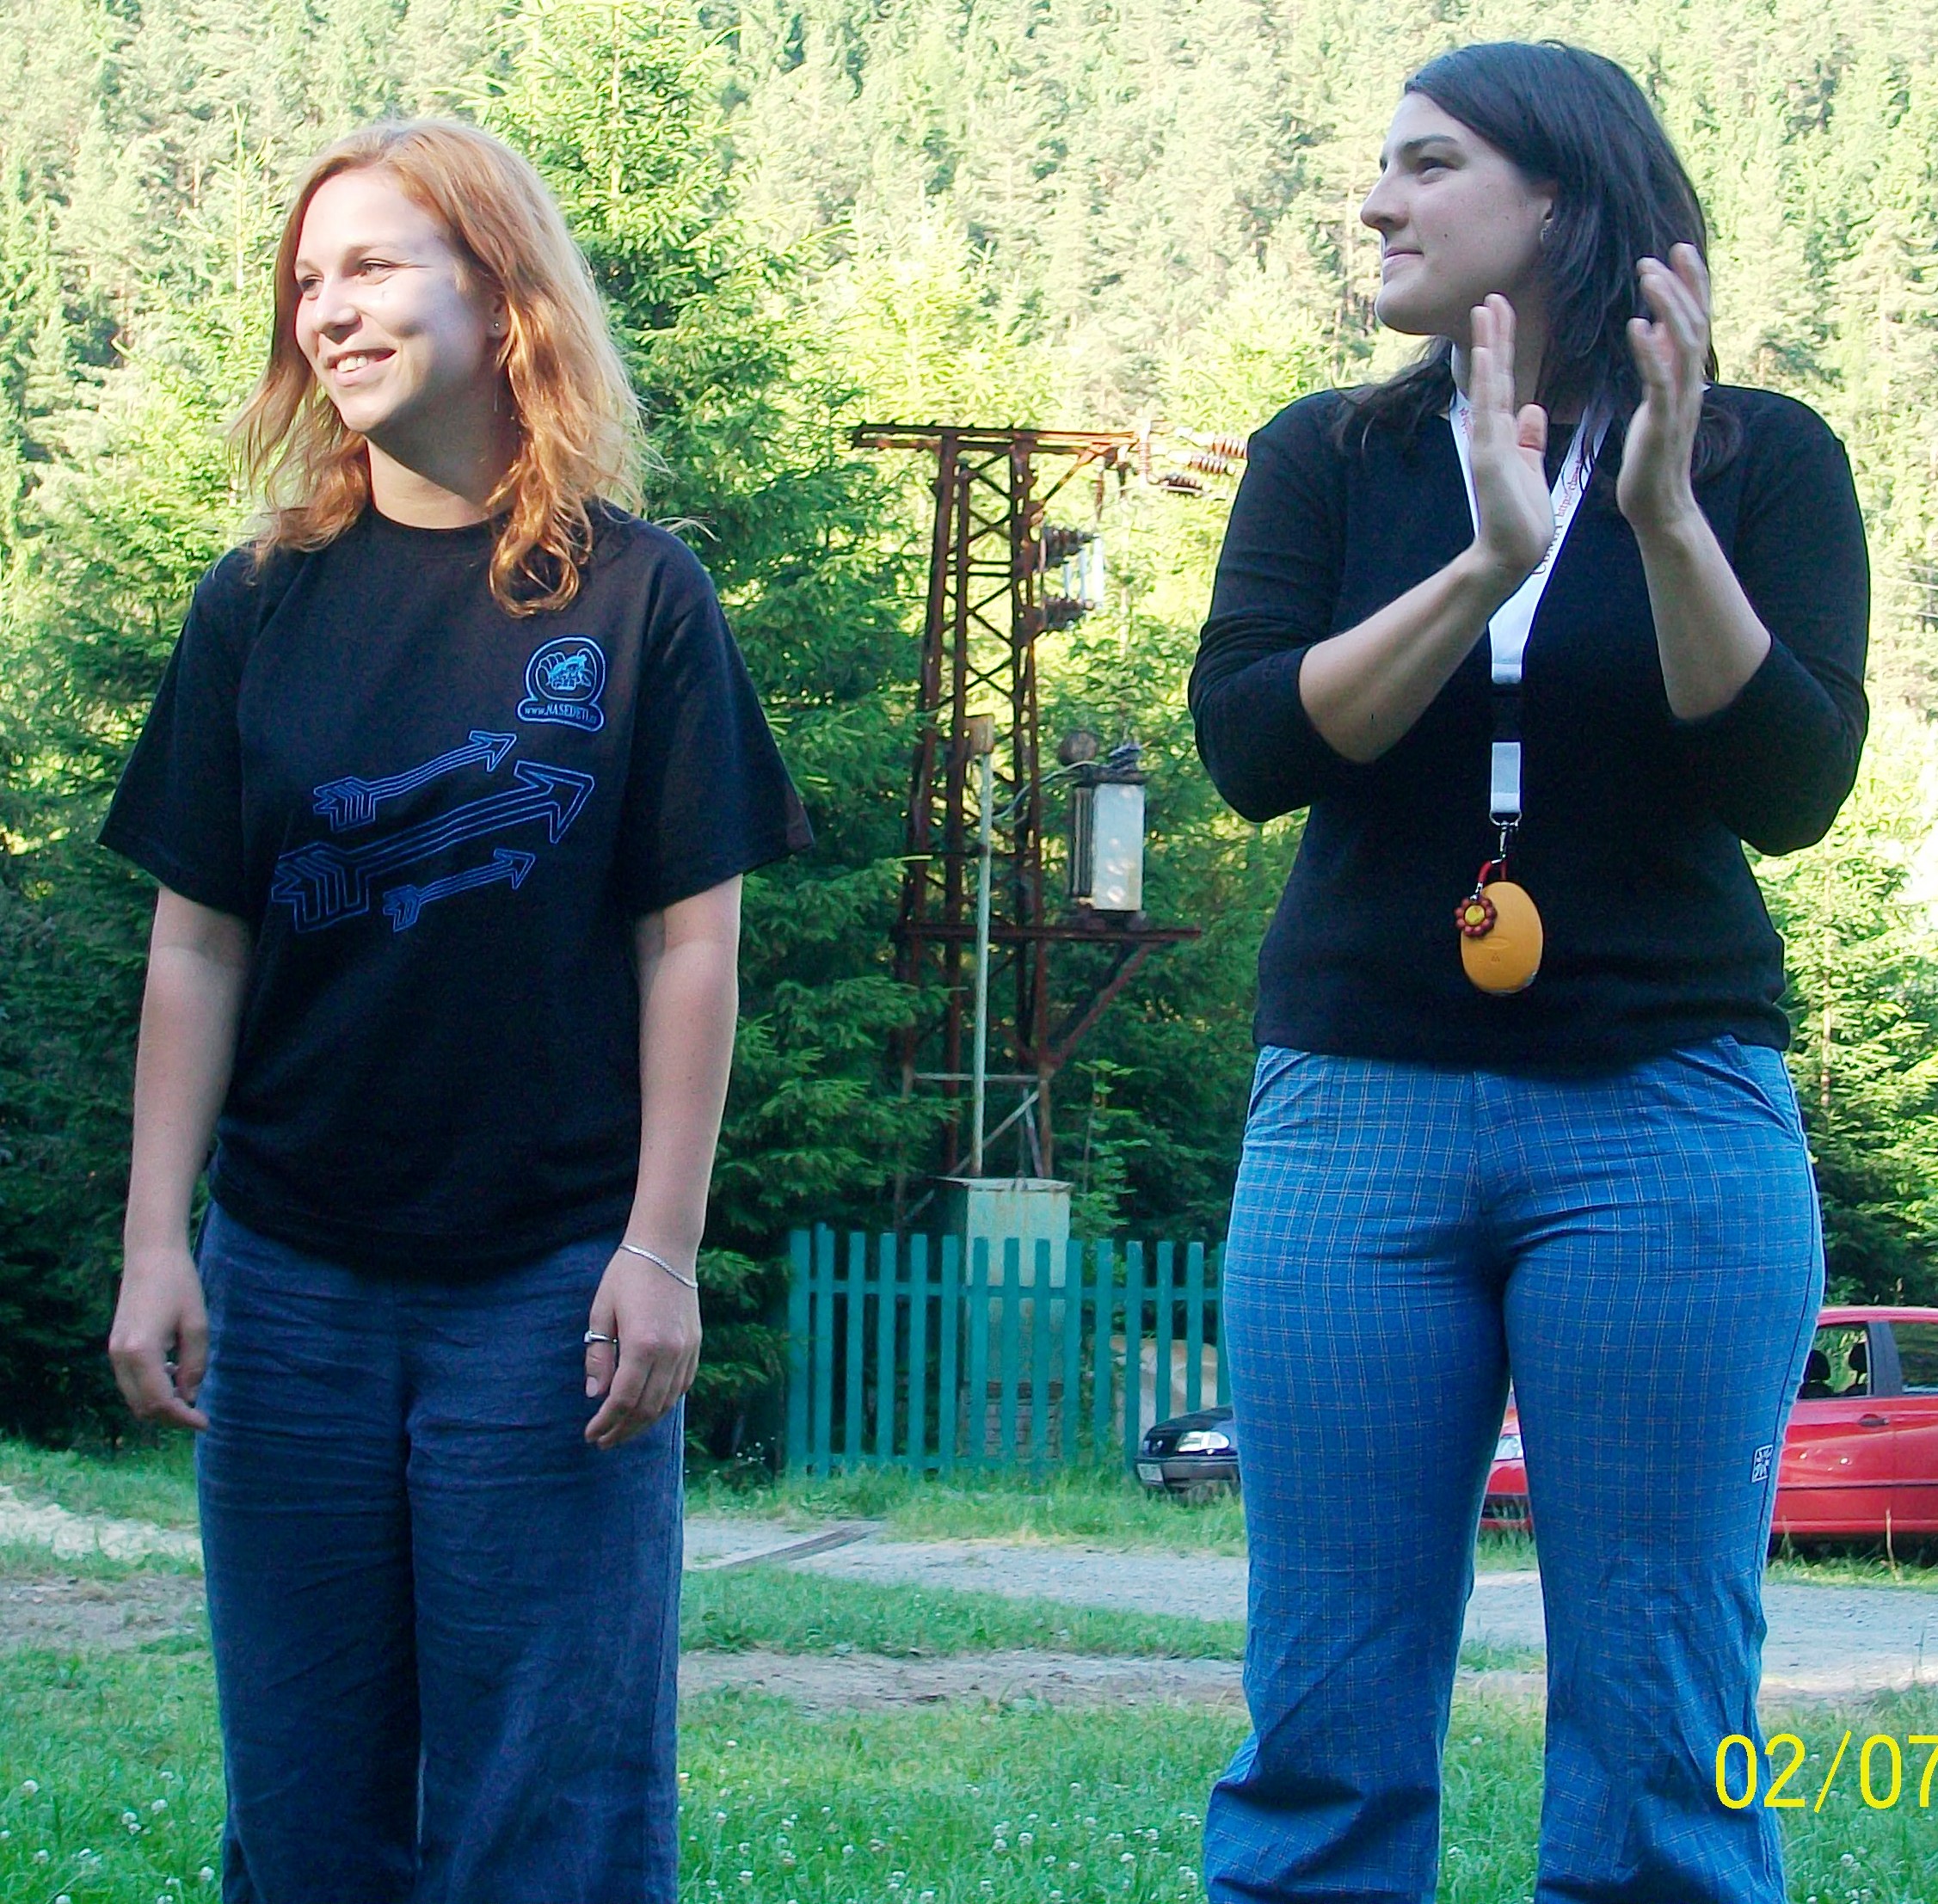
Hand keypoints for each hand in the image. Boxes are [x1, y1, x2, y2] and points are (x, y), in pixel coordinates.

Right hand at [108, 1243, 209, 1430]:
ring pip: (134, 1397)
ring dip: (160, 1403)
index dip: (183, 1418)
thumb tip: (190, 1397)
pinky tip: (175, 1373)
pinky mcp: (115, 1346)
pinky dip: (151, 1388)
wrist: (151, 1256)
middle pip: (143, 1406)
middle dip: (171, 1416)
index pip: (160, 1402)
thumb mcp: (197, 1326)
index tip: (205, 1422)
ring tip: (189, 1392)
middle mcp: (120, 1357)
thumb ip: (195, 1365)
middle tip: (199, 1414)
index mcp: (141, 1352)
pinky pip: (130, 1381)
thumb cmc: (179, 1285)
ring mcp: (114, 1352)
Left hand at [583, 1247, 700, 1449]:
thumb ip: (599, 1356)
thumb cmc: (627, 1275)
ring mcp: (687, 1349)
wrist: (667, 1248)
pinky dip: (665, 1403)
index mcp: (642, 1344)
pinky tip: (649, 1409)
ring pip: (668, 1402)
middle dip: (623, 1430)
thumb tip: (595, 1395)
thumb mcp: (601, 1312)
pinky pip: (682, 1385)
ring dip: (644, 1423)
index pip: (623, 1399)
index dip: (605, 1422)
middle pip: (647, 1409)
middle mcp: (670, 1352)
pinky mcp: (696, 1344)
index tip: (590, 1434)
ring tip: (623, 1431)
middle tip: (603, 1442)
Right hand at [1464, 295, 1555, 584]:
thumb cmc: (1521, 520)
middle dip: (1494, 335)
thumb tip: (1534, 410)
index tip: (1503, 315)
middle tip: (1492, 296)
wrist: (1510, 556)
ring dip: (1488, 346)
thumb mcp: (1530, 469)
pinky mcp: (1489, 455)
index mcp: (1503, 436)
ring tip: (1488, 308)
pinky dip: (1488, 380)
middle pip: (1491, 374)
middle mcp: (1490, 433)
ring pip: (1488, 384)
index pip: (1504, 383)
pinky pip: (1490, 409)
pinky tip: (1489, 352)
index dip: (1505, 349)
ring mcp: (1486, 442)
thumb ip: (1530, 439)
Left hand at [1619, 244, 1708, 533]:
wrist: (1658, 504)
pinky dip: (1648, 351)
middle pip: (1694, 322)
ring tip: (1647, 276)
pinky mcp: (1661, 422)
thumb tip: (1652, 328)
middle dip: (1683, 284)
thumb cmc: (1651, 456)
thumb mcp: (1654, 401)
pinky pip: (1658, 379)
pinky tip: (1636, 326)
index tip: (1678, 250)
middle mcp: (1690, 383)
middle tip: (1665, 251)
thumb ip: (1658, 364)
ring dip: (1666, 305)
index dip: (1690, 284)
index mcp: (1686, 378)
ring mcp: (1678, 401)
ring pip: (1680, 343)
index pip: (1694, 320)